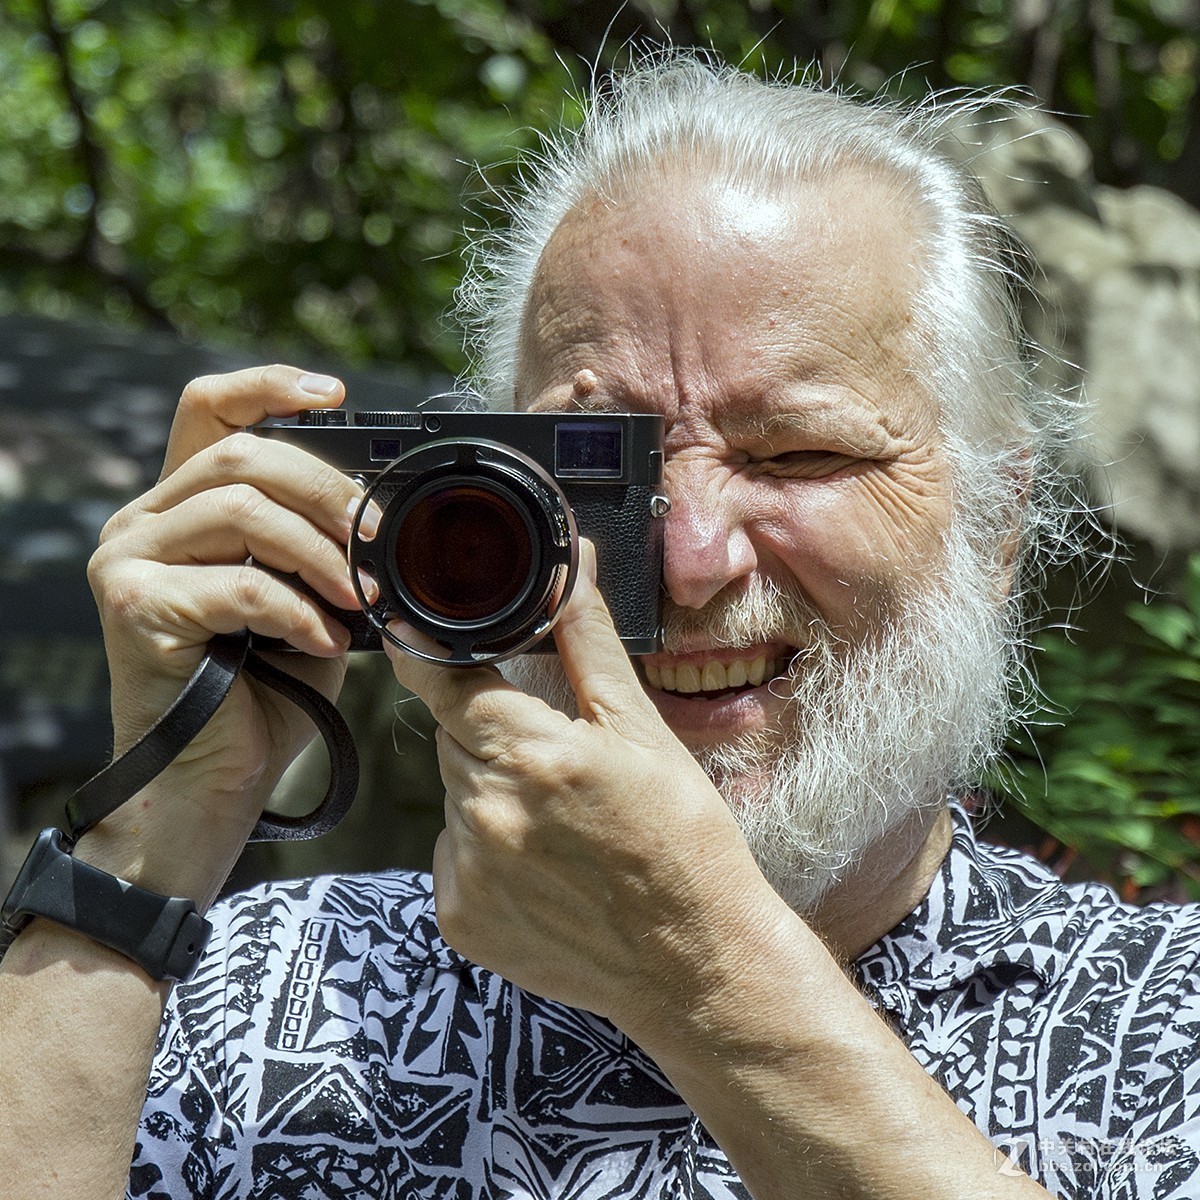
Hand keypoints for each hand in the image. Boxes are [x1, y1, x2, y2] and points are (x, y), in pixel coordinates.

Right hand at [83, 366, 367, 895]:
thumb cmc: (264, 695)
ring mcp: (127, 559)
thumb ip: (321, 548)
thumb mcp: (308, 602)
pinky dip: (298, 610)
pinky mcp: (132, 607)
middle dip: (330, 491)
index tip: (339, 395)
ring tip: (360, 601)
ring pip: (243, 508)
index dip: (272, 385)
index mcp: (184, 507)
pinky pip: (238, 583)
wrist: (211, 786)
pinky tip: (325, 643)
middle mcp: (144, 520)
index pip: (211, 408)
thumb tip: (382, 511)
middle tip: (379, 541)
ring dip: (322, 554)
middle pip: (245, 453)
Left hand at [385, 540, 785, 1029]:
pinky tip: (545, 864)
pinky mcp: (460, 920)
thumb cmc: (685, 840)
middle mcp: (485, 812)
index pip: (441, 678)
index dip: (429, 650)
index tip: (424, 637)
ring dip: (490, 787)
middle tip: (555, 753)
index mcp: (530, 754)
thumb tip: (568, 566)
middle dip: (489, 728)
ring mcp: (467, 872)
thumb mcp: (643, 731)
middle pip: (452, 736)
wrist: (699, 963)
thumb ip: (588, 642)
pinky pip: (453, 853)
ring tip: (562, 817)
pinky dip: (485, 846)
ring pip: (453, 792)